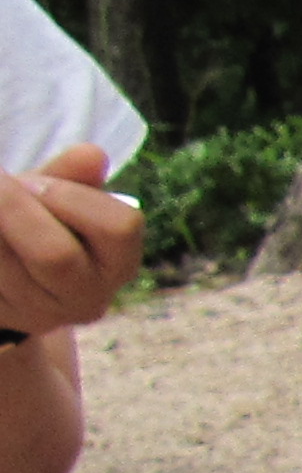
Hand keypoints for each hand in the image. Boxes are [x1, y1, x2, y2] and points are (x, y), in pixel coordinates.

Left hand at [0, 144, 139, 333]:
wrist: (8, 282)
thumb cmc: (39, 226)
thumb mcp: (57, 198)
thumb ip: (72, 177)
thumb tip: (91, 155)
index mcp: (118, 263)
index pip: (118, 227)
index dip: (70, 196)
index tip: (32, 181)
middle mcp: (89, 298)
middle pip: (56, 255)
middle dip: (14, 209)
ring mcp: (43, 315)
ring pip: (4, 266)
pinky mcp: (6, 316)